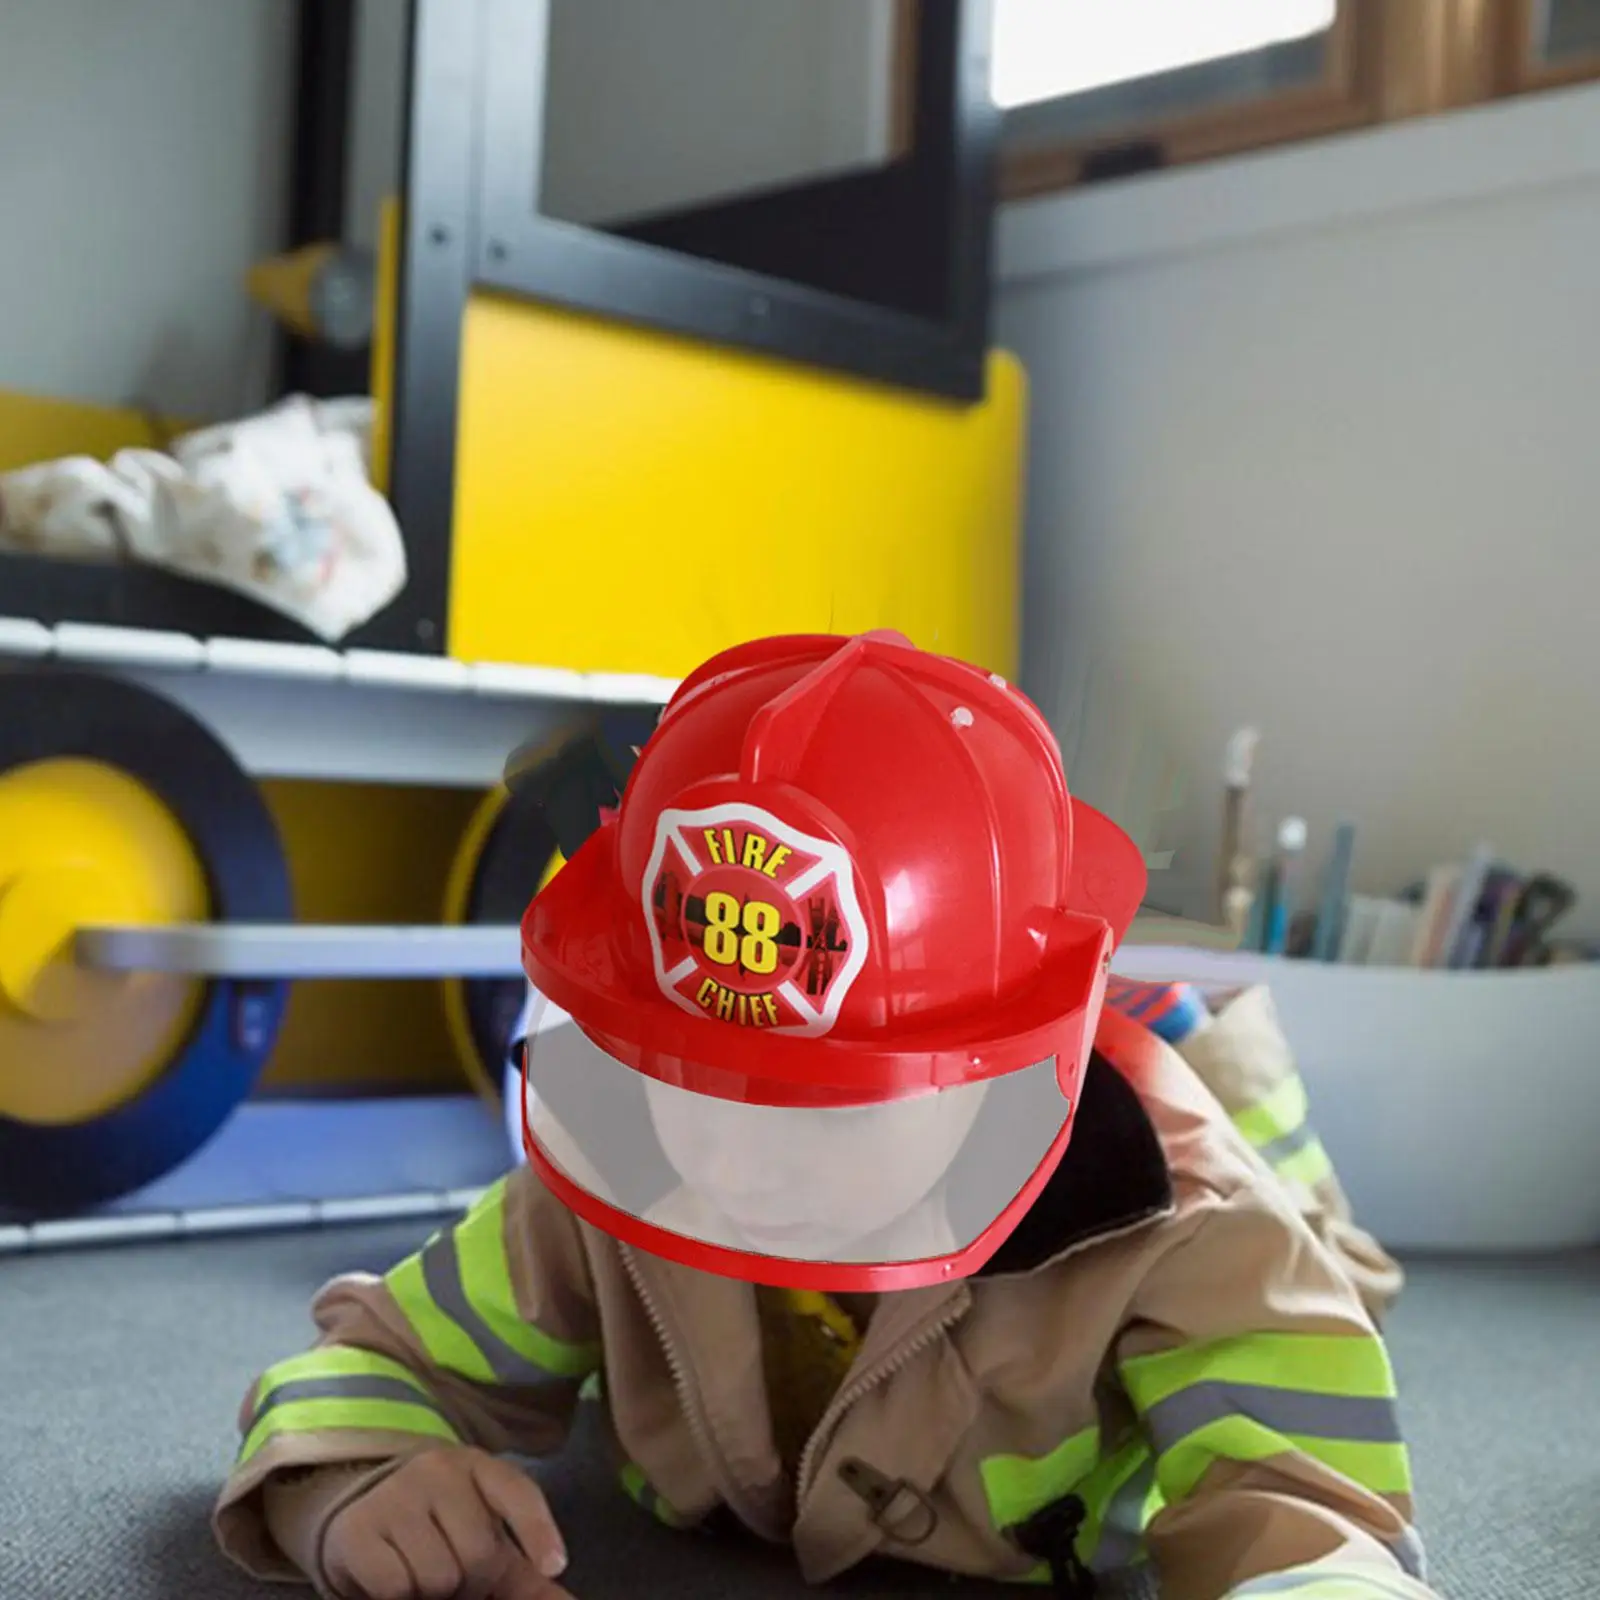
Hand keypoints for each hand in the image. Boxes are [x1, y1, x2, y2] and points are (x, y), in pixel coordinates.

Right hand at [323, 1445, 570, 1599]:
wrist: (361, 1507)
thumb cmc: (437, 1527)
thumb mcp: (481, 1537)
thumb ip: (525, 1575)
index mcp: (478, 1467)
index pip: (517, 1492)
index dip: (539, 1530)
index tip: (555, 1565)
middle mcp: (439, 1470)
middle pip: (479, 1554)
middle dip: (472, 1583)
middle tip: (453, 1576)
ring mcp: (396, 1495)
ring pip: (439, 1577)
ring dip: (434, 1593)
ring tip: (422, 1572)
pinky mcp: (359, 1528)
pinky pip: (397, 1588)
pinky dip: (400, 1597)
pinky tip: (394, 1576)